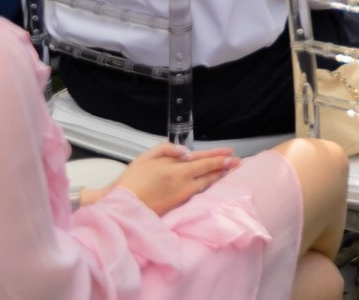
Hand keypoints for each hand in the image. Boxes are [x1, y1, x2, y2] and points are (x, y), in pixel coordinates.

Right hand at [108, 143, 238, 215]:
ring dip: (217, 177)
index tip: (232, 154)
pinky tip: (209, 184)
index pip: (204, 162)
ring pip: (204, 185)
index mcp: (176, 170)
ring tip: (228, 172)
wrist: (120, 208)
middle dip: (224, 167)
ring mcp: (181, 197)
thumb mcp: (145, 158)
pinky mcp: (177, 206)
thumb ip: (167, 150)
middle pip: (208, 174)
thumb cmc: (130, 181)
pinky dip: (206, 186)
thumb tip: (186, 152)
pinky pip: (196, 193)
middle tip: (238, 162)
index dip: (219, 157)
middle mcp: (183, 184)